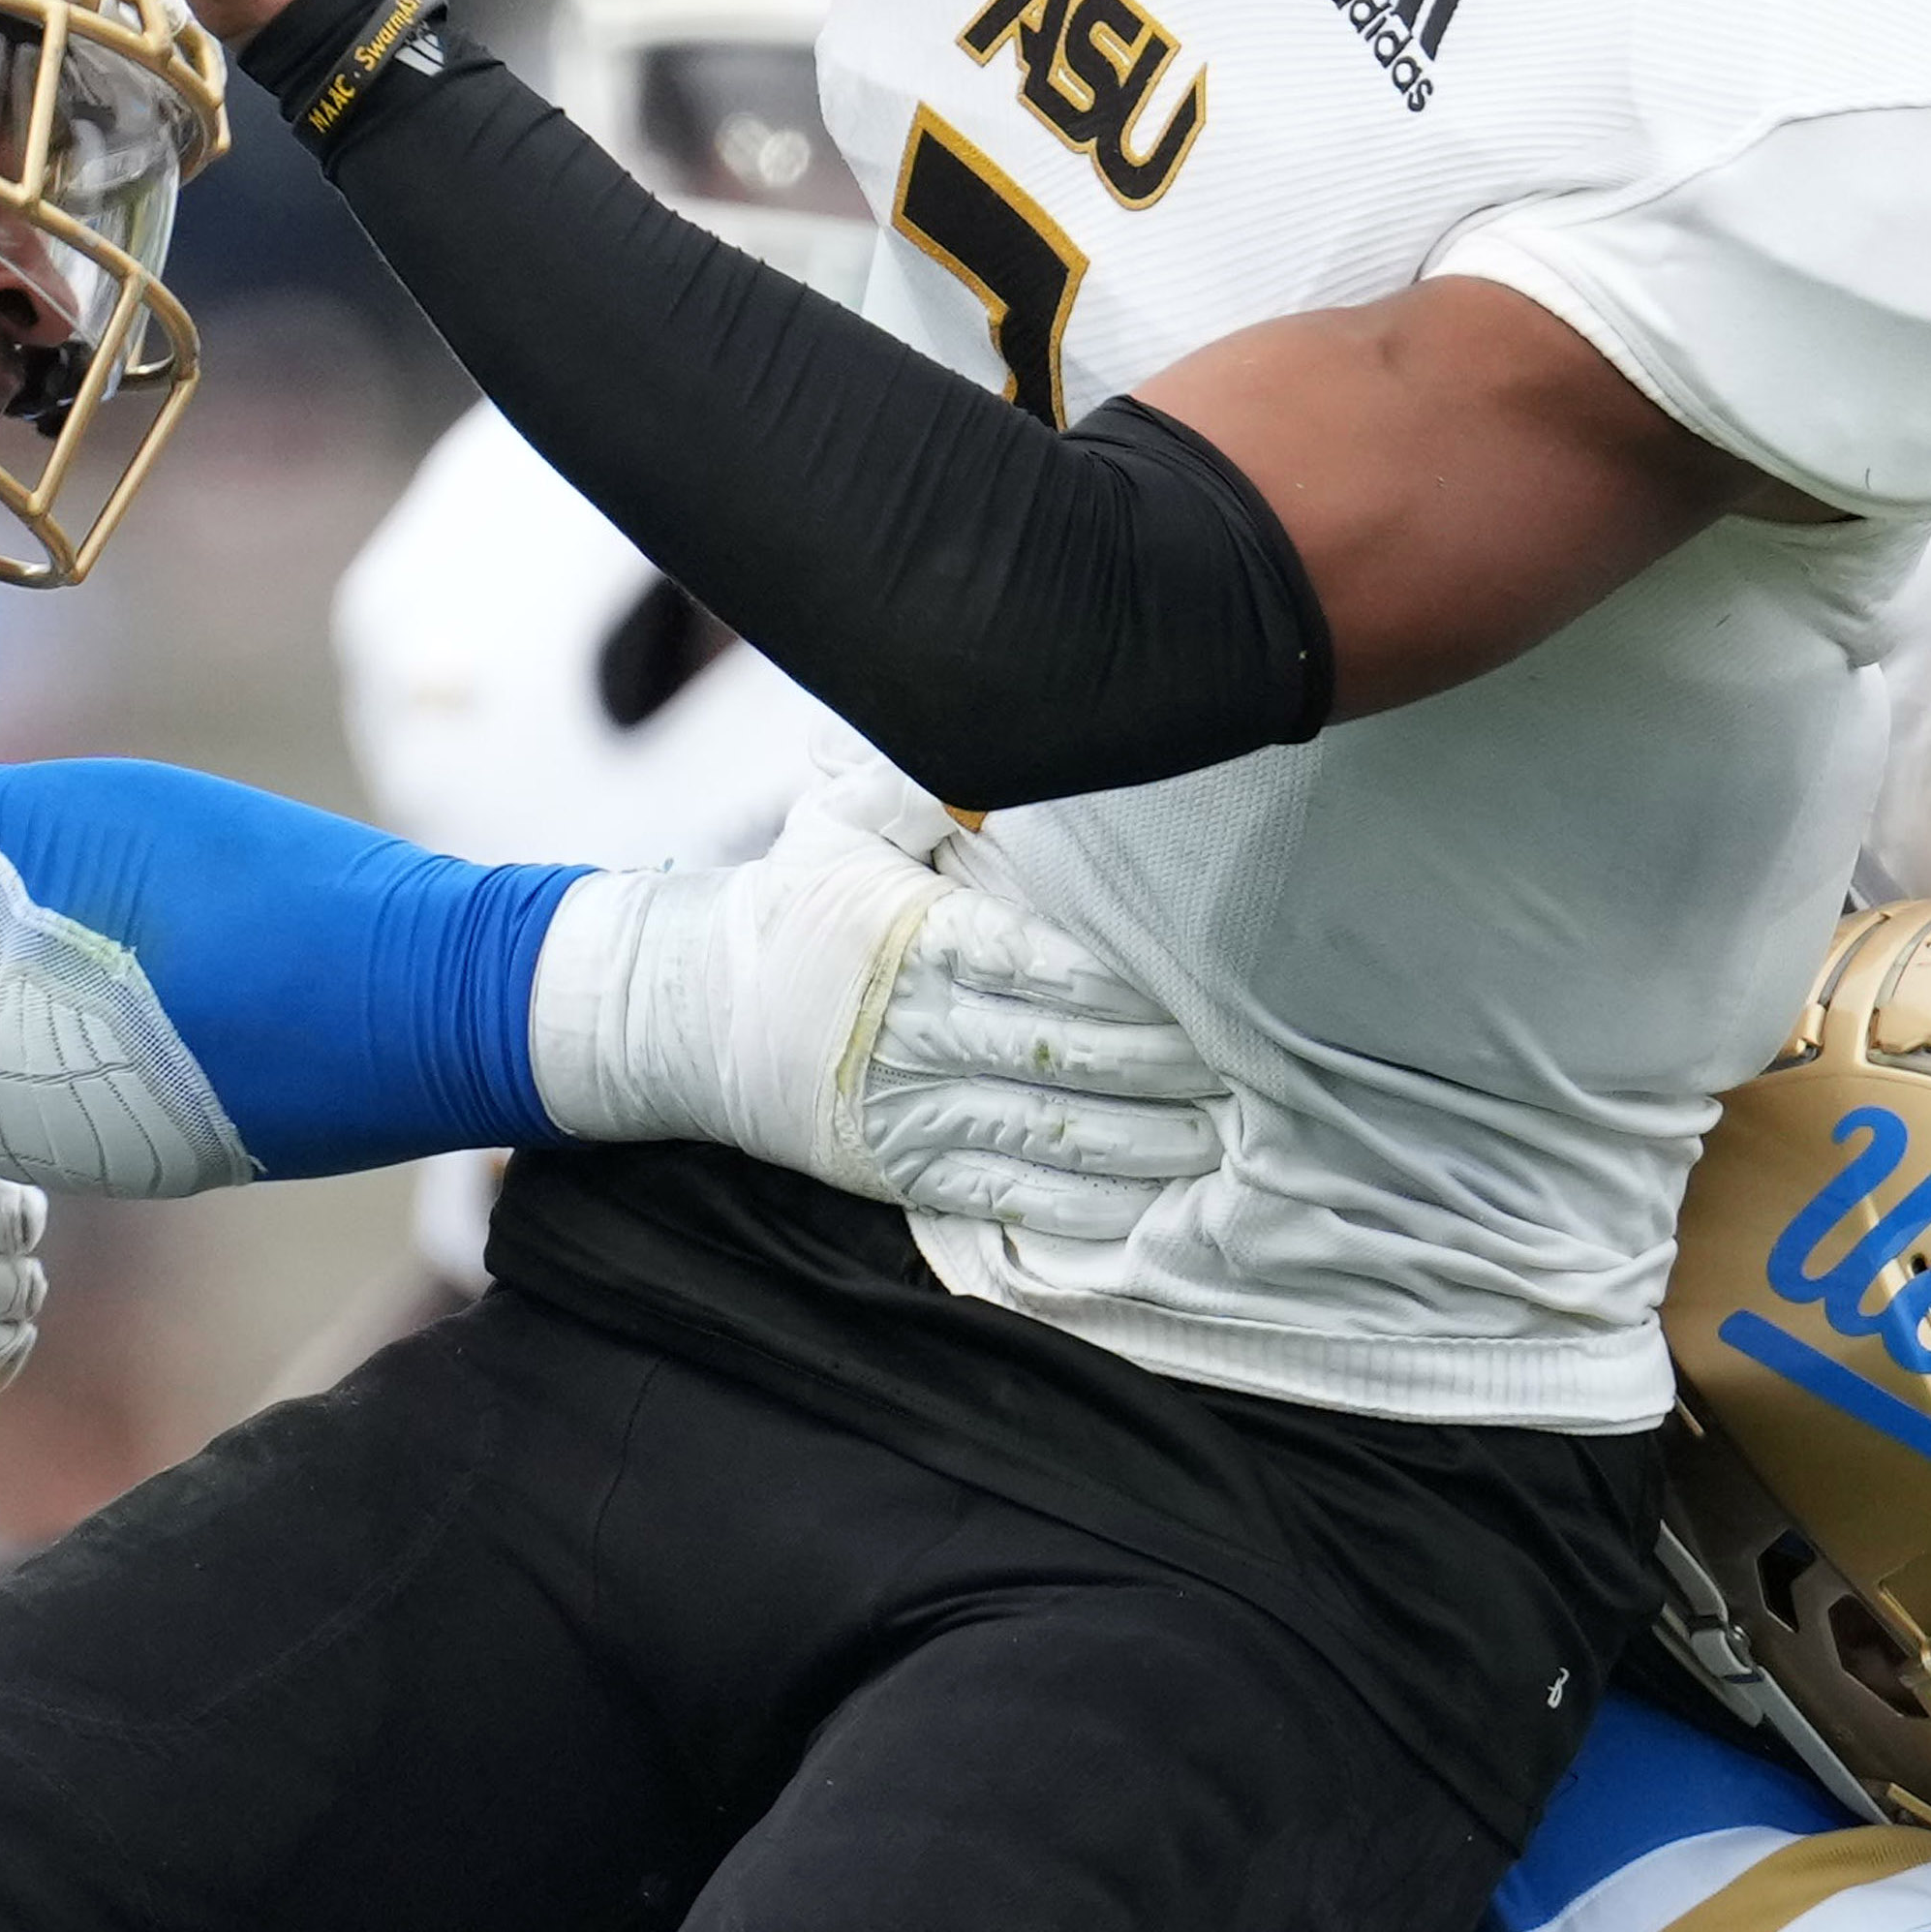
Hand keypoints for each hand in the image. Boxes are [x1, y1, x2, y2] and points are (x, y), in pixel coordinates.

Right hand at [526, 786, 1230, 1233]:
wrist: (677, 1016)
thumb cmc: (782, 909)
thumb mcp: (836, 825)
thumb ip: (916, 781)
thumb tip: (989, 723)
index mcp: (915, 941)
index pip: (1042, 965)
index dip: (1130, 986)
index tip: (1206, 989)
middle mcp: (916, 1032)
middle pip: (1065, 1054)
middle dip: (1165, 1067)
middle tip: (1253, 1069)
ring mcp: (908, 1111)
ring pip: (1049, 1135)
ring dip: (1143, 1144)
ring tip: (1223, 1141)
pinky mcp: (900, 1172)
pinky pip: (1005, 1196)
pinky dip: (1080, 1208)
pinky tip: (1146, 1208)